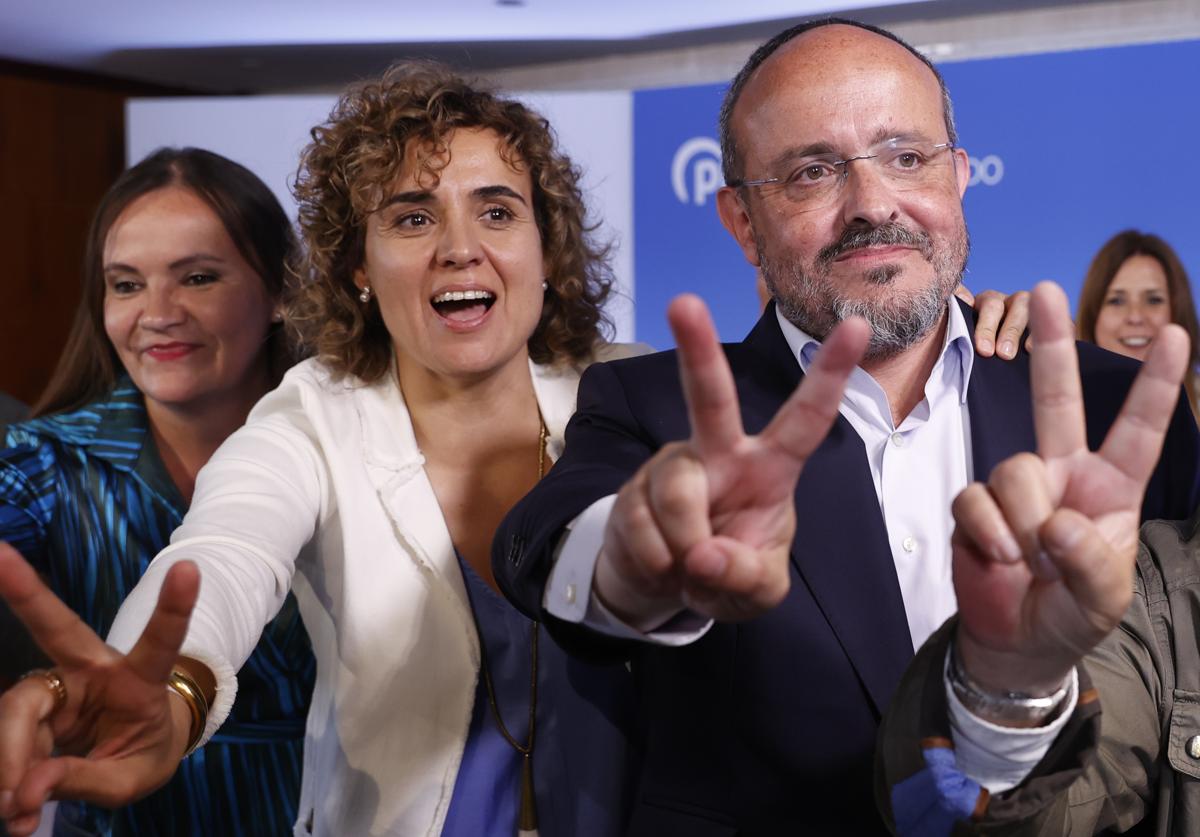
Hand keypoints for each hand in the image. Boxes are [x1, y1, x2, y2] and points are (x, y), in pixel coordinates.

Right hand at [0, 543, 199, 835]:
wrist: (129, 752)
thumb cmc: (144, 752)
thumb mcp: (130, 778)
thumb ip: (84, 780)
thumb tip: (25, 790)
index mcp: (141, 678)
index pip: (160, 642)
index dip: (174, 607)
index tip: (188, 567)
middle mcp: (93, 670)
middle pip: (58, 628)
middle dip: (28, 590)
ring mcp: (55, 684)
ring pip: (17, 710)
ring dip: (10, 761)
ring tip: (18, 812)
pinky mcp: (27, 706)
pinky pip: (4, 738)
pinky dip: (5, 774)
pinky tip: (12, 805)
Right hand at [594, 294, 868, 627]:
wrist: (663, 586)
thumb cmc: (728, 572)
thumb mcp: (758, 591)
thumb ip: (747, 576)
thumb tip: (703, 556)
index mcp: (768, 468)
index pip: (805, 419)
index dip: (830, 374)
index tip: (857, 325)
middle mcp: (718, 453)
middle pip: (709, 398)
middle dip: (696, 349)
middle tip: (684, 303)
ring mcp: (671, 467)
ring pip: (677, 493)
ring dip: (685, 545)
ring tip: (688, 566)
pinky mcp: (631, 491)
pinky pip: (643, 526)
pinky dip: (658, 562)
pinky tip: (664, 564)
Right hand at [951, 282, 1188, 704]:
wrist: (1016, 643)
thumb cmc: (1072, 615)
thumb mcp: (1104, 601)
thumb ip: (1093, 563)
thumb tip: (1054, 523)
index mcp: (1111, 488)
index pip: (1139, 431)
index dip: (1156, 386)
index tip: (1177, 336)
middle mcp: (1062, 473)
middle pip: (1056, 400)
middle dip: (1050, 344)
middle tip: (1044, 288)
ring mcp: (1015, 486)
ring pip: (1014, 470)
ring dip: (1023, 524)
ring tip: (1031, 563)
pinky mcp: (974, 505)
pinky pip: (975, 499)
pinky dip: (989, 533)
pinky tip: (999, 558)